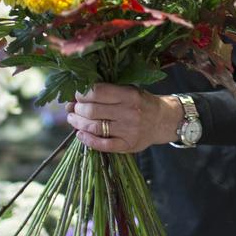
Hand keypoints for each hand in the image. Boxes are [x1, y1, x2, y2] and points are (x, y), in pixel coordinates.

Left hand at [66, 83, 182, 153]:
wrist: (163, 120)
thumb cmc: (142, 102)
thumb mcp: (129, 89)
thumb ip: (107, 91)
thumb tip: (76, 96)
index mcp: (128, 94)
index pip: (96, 92)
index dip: (81, 94)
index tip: (76, 95)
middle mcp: (128, 112)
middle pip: (92, 111)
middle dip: (76, 109)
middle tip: (72, 108)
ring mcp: (128, 130)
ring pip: (94, 128)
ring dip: (78, 123)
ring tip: (72, 119)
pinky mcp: (128, 145)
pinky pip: (103, 145)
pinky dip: (88, 140)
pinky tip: (80, 134)